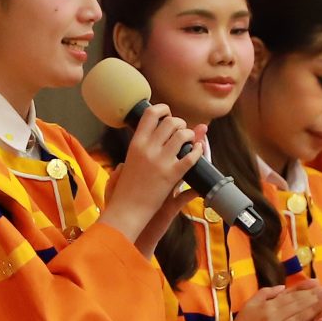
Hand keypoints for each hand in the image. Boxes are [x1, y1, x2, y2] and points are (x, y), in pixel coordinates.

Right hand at [99, 106, 199, 244]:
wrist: (127, 212)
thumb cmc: (123, 193)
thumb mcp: (122, 170)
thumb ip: (130, 160)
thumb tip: (133, 155)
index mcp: (135, 144)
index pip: (150, 114)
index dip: (162, 109)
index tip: (167, 113)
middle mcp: (148, 149)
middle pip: (170, 122)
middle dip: (180, 123)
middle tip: (181, 131)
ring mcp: (160, 161)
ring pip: (182, 135)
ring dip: (190, 135)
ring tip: (191, 141)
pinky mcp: (171, 175)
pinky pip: (190, 156)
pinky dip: (198, 151)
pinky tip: (199, 151)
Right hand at [229, 279, 321, 320]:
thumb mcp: (249, 305)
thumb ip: (265, 294)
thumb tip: (282, 287)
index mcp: (267, 306)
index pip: (291, 296)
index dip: (307, 290)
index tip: (321, 285)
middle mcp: (272, 316)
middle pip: (298, 305)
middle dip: (317, 298)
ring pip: (299, 319)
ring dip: (316, 311)